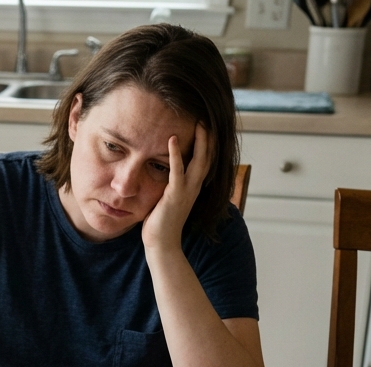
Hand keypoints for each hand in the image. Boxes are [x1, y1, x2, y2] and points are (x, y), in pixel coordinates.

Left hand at [142, 123, 211, 253]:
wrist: (162, 243)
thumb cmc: (161, 222)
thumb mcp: (167, 198)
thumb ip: (170, 184)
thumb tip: (161, 170)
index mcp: (193, 187)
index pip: (205, 161)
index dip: (208, 144)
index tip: (206, 126)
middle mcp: (194, 187)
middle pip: (208, 157)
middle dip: (209, 137)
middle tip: (207, 117)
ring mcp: (187, 190)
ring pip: (199, 161)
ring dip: (200, 141)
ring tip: (199, 122)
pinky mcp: (175, 194)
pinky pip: (177, 170)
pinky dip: (176, 154)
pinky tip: (173, 139)